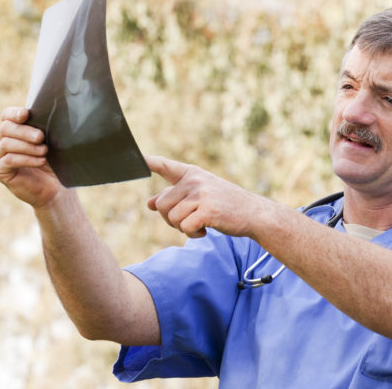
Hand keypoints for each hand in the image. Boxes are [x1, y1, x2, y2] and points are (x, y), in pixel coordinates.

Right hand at [0, 107, 63, 207]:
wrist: (53, 187)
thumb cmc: (52, 162)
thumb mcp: (49, 143)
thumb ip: (43, 129)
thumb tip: (49, 116)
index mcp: (13, 130)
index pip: (7, 116)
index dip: (14, 113)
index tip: (26, 114)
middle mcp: (1, 141)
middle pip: (5, 128)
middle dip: (24, 131)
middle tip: (41, 137)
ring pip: (6, 144)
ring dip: (27, 146)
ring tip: (44, 151)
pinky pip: (9, 160)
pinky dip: (26, 159)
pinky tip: (41, 161)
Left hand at [146, 155, 275, 238]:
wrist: (255, 214)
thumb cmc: (226, 205)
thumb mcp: (200, 195)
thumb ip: (175, 197)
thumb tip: (148, 204)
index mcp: (192, 174)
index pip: (165, 165)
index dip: (148, 162)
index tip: (137, 158)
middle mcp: (195, 180)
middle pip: (161, 204)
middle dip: (170, 218)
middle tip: (189, 220)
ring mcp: (201, 194)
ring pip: (172, 218)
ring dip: (183, 228)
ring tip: (201, 224)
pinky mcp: (207, 210)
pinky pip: (185, 227)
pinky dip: (193, 234)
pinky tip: (206, 230)